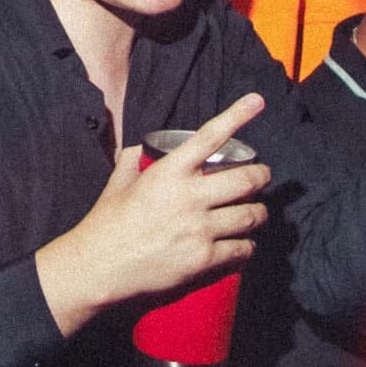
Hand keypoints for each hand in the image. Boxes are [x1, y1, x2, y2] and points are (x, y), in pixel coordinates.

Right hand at [68, 94, 268, 310]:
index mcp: (168, 171)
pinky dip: (248, 245)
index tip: (257, 101)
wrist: (102, 265)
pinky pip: (243, 249)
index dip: (237, 115)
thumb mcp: (119, 181)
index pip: (210, 137)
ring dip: (260, 212)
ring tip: (257, 211)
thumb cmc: (108, 221)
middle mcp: (189, 196)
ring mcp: (200, 229)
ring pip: (250, 216)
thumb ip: (133, 159)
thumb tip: (142, 147)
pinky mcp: (205, 260)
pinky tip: (246, 244)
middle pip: (245, 179)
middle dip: (262, 175)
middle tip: (263, 175)